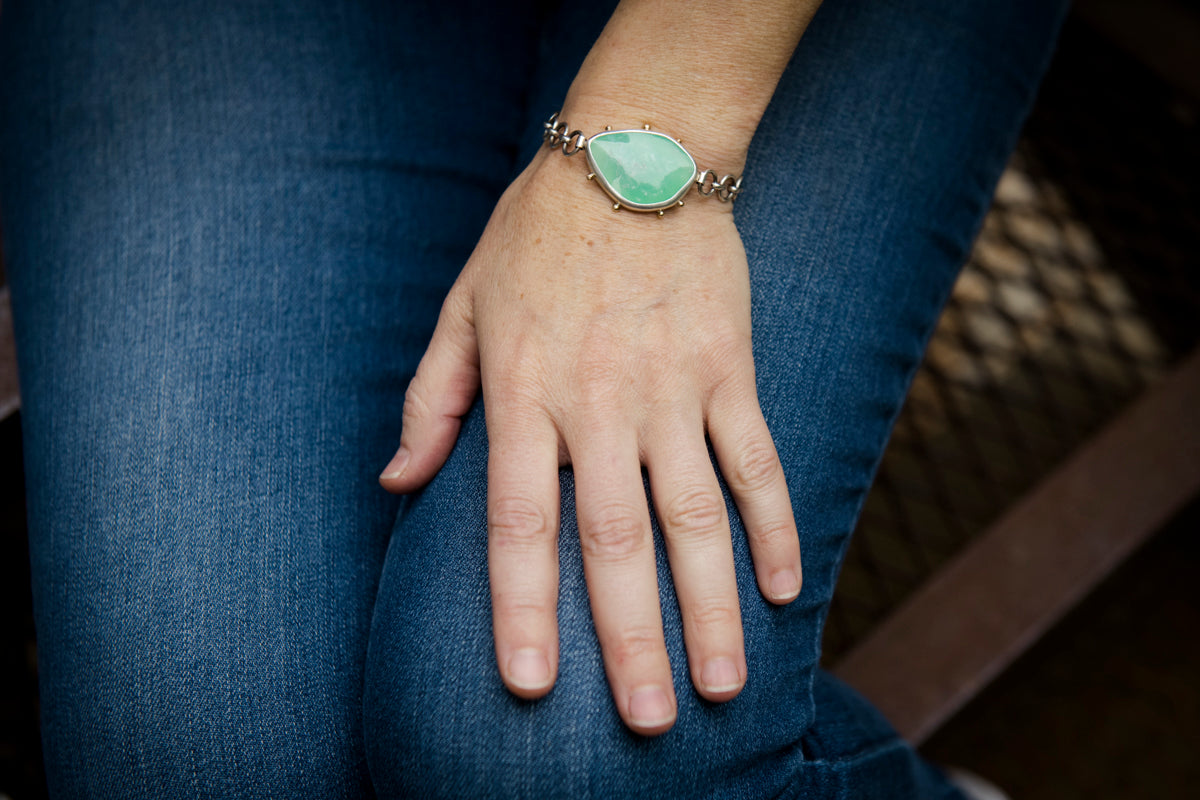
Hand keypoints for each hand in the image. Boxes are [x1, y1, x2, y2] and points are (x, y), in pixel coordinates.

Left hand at [380, 148, 801, 735]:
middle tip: (653, 720)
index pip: (519, 524)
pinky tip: (785, 589)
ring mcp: (674, 388)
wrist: (634, 153)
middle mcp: (600, 403)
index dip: (523, 609)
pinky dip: (774, 526)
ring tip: (727, 683)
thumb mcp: (463, 307)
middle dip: (633, 639)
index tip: (533, 686)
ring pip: (698, 515)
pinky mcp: (731, 368)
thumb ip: (431, 400)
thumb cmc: (537, 236)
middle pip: (617, 540)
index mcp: (524, 394)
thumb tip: (397, 483)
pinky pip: (758, 460)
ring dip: (714, 605)